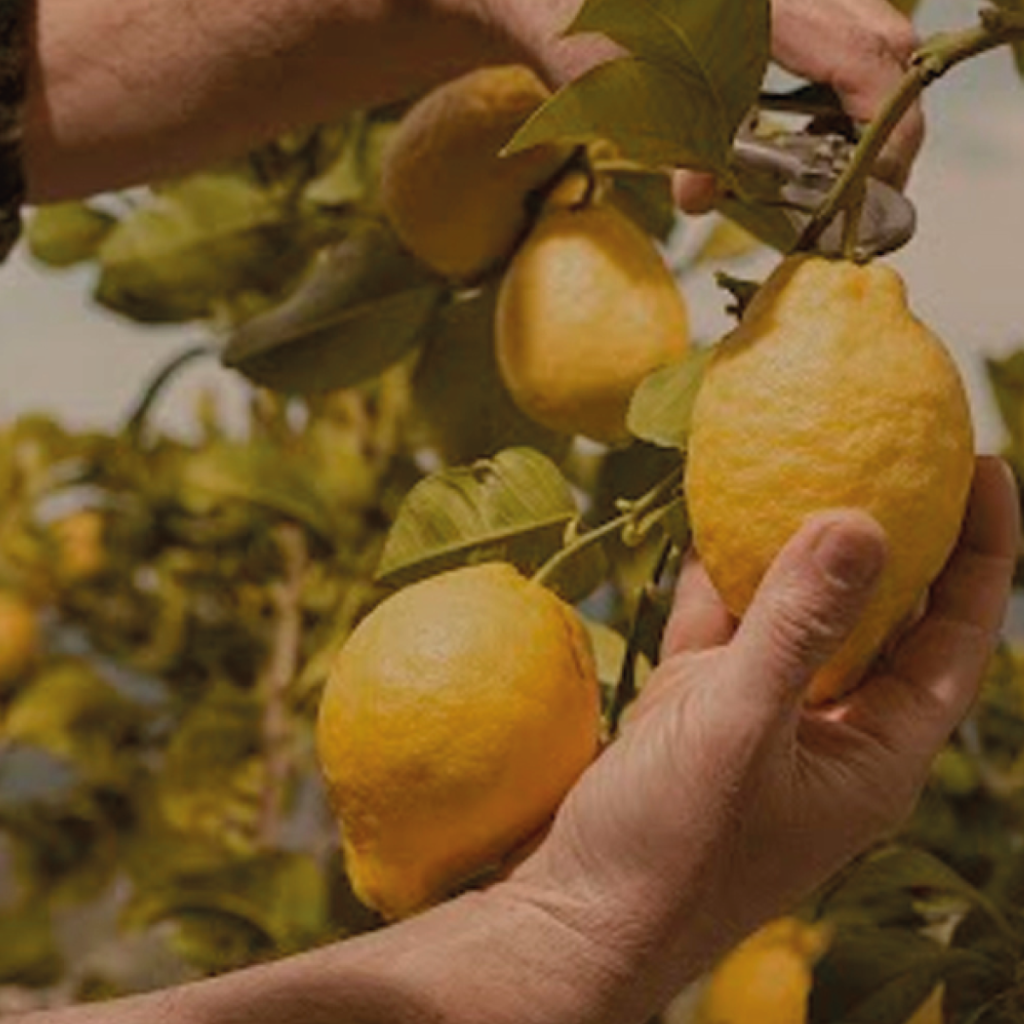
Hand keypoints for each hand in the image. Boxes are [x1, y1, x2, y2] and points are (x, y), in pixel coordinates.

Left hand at [489, 0, 924, 213]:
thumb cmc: (578, 28)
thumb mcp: (623, 99)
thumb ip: (675, 147)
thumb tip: (700, 197)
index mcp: (763, 6)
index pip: (864, 60)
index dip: (884, 133)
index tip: (872, 190)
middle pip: (884, 39)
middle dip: (886, 121)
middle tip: (863, 186)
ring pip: (869, 28)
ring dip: (865, 101)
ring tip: (839, 161)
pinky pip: (839, 23)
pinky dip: (838, 79)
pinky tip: (809, 123)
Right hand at [503, 457, 1017, 1019]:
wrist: (573, 917)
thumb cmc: (670, 850)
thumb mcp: (739, 731)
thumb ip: (799, 628)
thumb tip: (864, 520)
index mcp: (875, 751)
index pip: (957, 637)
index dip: (983, 552)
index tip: (985, 465)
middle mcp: (827, 727)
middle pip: (884, 613)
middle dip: (892, 533)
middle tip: (893, 446)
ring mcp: (759, 714)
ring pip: (796, 611)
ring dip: (796, 545)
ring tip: (805, 463)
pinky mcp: (698, 706)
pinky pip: (722, 623)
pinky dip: (720, 573)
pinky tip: (712, 517)